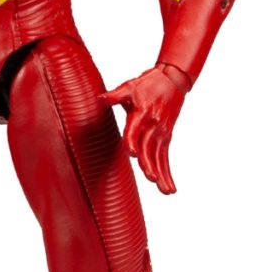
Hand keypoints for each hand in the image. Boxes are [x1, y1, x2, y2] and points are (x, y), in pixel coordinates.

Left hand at [100, 65, 188, 195]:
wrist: (171, 81)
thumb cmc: (146, 84)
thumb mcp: (130, 86)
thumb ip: (115, 95)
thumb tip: (101, 98)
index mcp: (141, 114)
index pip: (135, 130)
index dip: (132, 141)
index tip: (132, 153)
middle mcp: (153, 125)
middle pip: (149, 147)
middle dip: (149, 163)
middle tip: (150, 177)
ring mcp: (161, 133)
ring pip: (160, 157)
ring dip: (162, 174)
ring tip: (164, 190)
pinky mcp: (166, 138)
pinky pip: (165, 159)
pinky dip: (168, 174)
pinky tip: (169, 189)